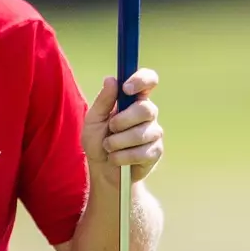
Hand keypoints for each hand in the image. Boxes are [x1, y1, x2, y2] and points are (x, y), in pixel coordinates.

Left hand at [82, 69, 162, 183]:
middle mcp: (148, 113)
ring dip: (117, 143)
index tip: (126, 89)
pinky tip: (116, 159)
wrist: (102, 171)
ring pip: (141, 133)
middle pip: (146, 109)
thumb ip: (103, 101)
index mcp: (133, 99)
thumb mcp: (93, 120)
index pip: (148, 80)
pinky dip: (122, 157)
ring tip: (109, 147)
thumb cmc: (97, 141)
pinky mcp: (156, 152)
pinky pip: (141, 152)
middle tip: (110, 129)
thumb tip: (111, 79)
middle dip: (122, 121)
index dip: (141, 80)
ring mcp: (154, 132)